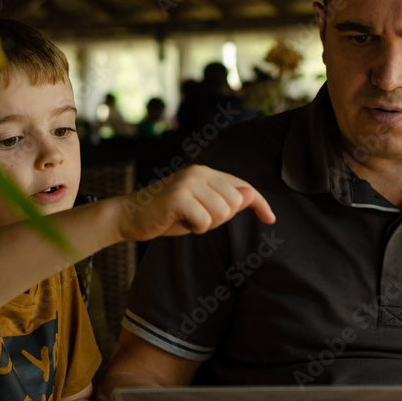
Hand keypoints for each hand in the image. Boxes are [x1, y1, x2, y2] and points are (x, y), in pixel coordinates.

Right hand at [119, 165, 274, 241]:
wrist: (130, 216)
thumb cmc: (168, 214)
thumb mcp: (202, 209)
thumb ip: (225, 203)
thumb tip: (251, 196)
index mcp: (207, 173)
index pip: (243, 187)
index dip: (260, 203)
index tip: (271, 218)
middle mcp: (200, 172)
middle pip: (235, 202)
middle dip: (221, 219)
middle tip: (197, 219)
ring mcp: (188, 182)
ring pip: (221, 212)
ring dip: (206, 224)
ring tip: (187, 219)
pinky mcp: (178, 196)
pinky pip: (204, 220)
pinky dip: (195, 228)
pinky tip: (179, 221)